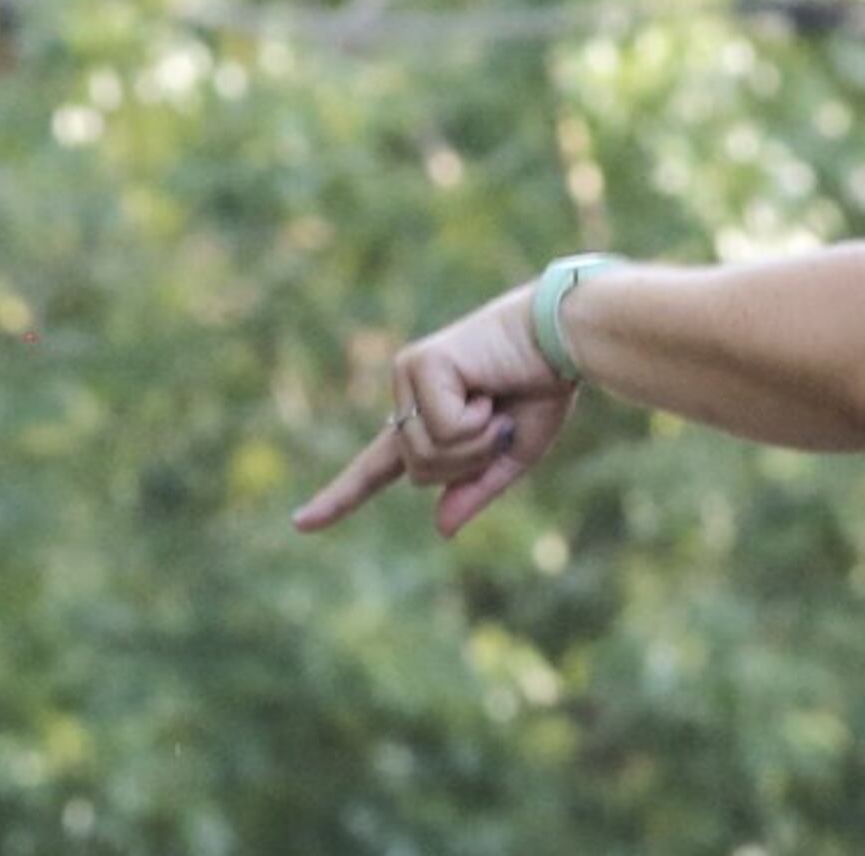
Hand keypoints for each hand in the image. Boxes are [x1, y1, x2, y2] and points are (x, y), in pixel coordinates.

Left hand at [292, 286, 580, 538]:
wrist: (563, 337)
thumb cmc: (543, 386)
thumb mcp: (513, 455)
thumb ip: (474, 489)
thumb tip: (440, 528)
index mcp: (426, 421)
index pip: (375, 468)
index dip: (340, 497)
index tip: (301, 524)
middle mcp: (408, 396)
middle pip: (417, 471)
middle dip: (468, 462)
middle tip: (500, 421)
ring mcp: (408, 376)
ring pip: (425, 452)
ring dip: (475, 441)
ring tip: (496, 402)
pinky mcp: (419, 364)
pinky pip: (442, 428)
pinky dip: (477, 422)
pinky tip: (489, 387)